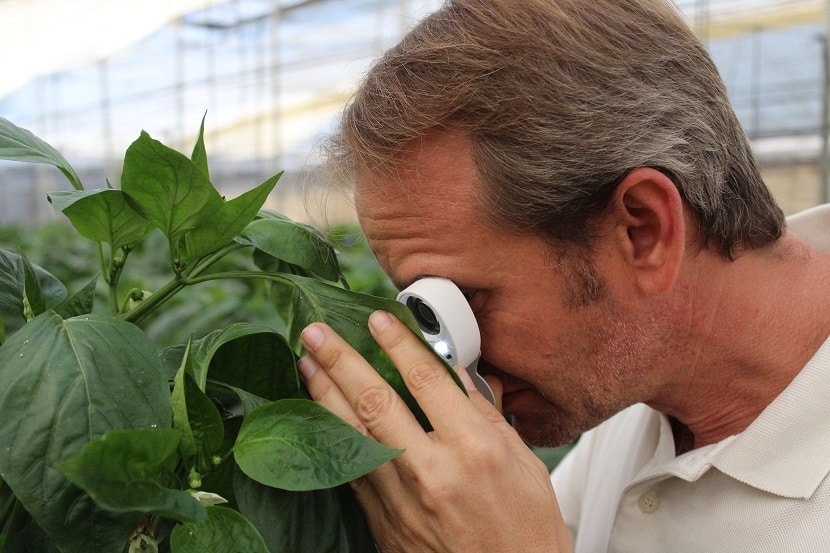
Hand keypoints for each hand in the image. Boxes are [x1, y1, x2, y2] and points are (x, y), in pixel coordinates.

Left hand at [298, 310, 571, 552]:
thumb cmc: (525, 530)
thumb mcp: (524, 464)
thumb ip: (485, 414)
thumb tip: (454, 372)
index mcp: (474, 449)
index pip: (426, 381)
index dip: (398, 344)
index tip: (377, 319)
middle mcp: (431, 470)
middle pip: (375, 402)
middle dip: (340, 360)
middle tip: (315, 332)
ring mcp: (401, 500)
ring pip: (351, 435)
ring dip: (323, 395)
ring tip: (305, 364)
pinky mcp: (384, 523)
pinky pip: (352, 473)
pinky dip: (332, 440)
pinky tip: (317, 417)